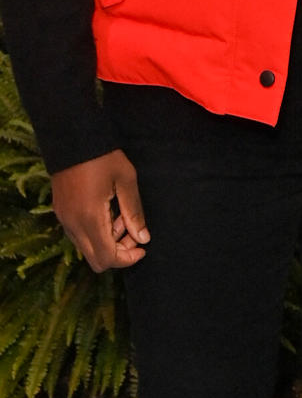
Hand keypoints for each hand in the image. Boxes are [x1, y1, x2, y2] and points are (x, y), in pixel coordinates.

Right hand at [51, 149, 149, 272]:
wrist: (72, 137)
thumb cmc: (103, 156)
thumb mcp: (126, 180)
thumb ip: (134, 212)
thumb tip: (143, 238)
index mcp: (90, 218)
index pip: (107, 258)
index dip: (127, 259)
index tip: (142, 246)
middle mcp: (73, 225)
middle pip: (96, 260)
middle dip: (118, 252)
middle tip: (133, 230)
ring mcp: (64, 220)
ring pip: (87, 249)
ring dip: (107, 241)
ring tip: (121, 215)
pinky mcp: (61, 213)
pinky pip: (79, 236)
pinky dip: (96, 233)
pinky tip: (107, 211)